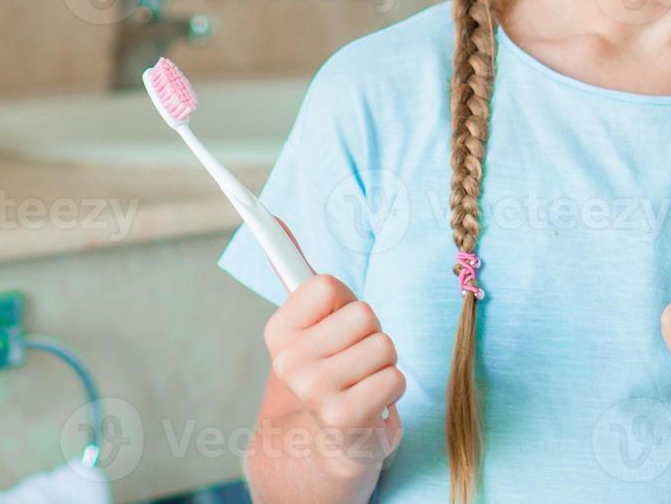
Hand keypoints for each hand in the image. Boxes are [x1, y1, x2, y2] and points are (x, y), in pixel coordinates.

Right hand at [263, 270, 405, 480]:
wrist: (318, 451)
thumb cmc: (325, 376)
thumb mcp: (307, 328)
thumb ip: (298, 276)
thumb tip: (276, 219)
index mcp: (279, 332)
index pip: (327, 285)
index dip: (345, 302)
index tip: (337, 324)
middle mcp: (289, 362)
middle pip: (364, 313)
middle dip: (371, 334)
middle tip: (355, 360)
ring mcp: (315, 392)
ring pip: (384, 345)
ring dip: (384, 365)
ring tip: (363, 383)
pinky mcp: (345, 418)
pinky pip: (394, 378)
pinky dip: (392, 390)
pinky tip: (372, 404)